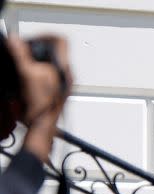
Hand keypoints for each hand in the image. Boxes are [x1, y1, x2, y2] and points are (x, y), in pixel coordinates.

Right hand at [5, 35, 72, 160]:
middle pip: (54, 51)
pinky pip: (47, 74)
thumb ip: (20, 55)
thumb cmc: (41, 104)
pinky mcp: (56, 91)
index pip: (61, 40)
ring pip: (50, 63)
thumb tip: (15, 40)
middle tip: (24, 52)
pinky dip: (35, 71)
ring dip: (34, 60)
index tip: (31, 41)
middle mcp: (66, 74)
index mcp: (64, 67)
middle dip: (36, 49)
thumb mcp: (27, 75)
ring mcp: (62, 83)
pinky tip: (26, 77)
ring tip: (24, 65)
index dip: (44, 36)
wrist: (43, 125)